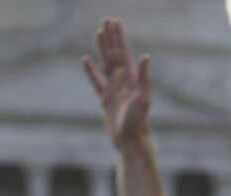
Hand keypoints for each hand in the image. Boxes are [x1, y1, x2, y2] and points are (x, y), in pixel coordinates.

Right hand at [81, 18, 151, 146]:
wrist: (129, 140)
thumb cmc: (138, 121)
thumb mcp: (143, 98)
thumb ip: (144, 77)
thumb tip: (145, 56)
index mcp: (131, 78)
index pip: (123, 51)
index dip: (119, 36)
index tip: (114, 21)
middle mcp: (122, 80)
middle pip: (114, 53)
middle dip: (110, 36)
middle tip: (105, 20)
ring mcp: (113, 89)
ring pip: (105, 62)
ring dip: (101, 47)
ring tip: (97, 32)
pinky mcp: (104, 99)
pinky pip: (95, 80)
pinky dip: (90, 70)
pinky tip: (85, 59)